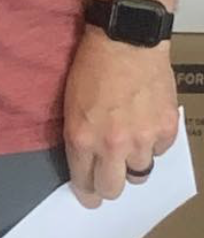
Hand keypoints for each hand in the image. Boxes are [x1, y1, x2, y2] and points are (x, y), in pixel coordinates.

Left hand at [63, 26, 179, 205]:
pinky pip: (158, 152)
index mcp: (82, 137)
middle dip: (107, 187)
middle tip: (107, 180)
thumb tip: (85, 159)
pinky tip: (144, 125)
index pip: (84, 181)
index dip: (86, 191)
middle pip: (112, 189)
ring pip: (138, 173)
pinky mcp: (165, 132)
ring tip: (127, 144)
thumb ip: (79, 134)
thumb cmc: (91, 64)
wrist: (126, 42)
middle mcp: (112, 145)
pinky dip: (151, 144)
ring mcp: (141, 140)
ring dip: (132, 162)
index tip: (88, 195)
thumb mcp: (70, 101)